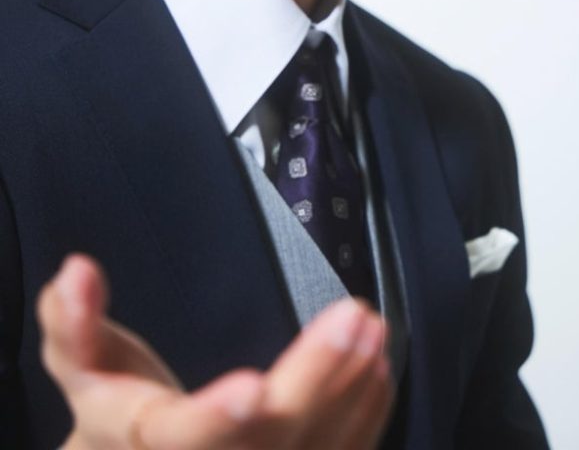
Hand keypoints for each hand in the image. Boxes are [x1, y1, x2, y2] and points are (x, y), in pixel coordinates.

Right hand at [37, 254, 393, 449]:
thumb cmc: (112, 407)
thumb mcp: (80, 363)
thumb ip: (73, 320)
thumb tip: (77, 271)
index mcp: (149, 440)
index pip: (184, 438)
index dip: (217, 418)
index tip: (254, 388)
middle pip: (267, 441)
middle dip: (316, 379)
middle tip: (356, 319)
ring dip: (351, 391)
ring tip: (374, 331)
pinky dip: (362, 418)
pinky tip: (378, 372)